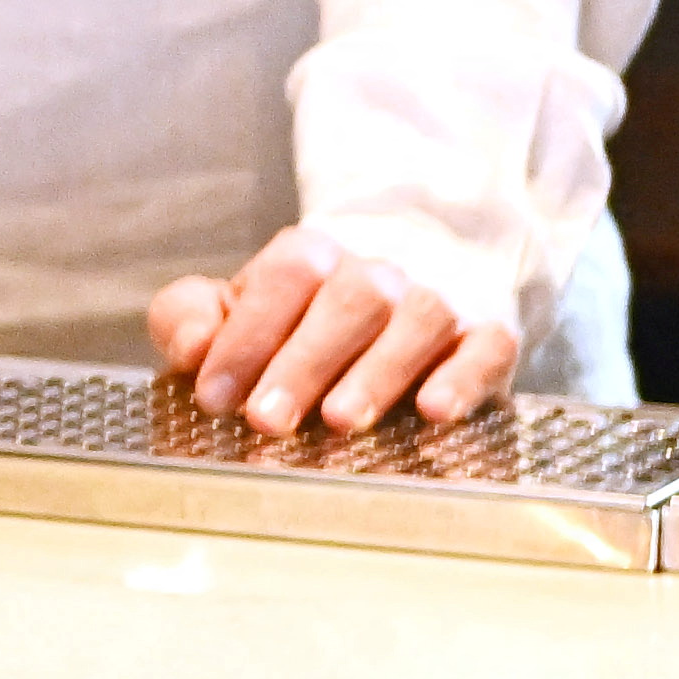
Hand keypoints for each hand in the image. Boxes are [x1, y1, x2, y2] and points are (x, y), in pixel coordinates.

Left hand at [146, 229, 512, 434]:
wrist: (407, 292)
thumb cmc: (298, 320)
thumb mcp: (231, 311)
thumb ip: (189, 319)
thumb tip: (189, 351)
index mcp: (312, 258)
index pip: (283, 279)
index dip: (246, 336)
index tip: (214, 396)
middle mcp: (378, 273)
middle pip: (347, 301)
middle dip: (303, 362)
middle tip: (267, 420)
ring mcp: (439, 302)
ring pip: (416, 320)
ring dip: (378, 372)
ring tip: (342, 421)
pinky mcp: (489, 337)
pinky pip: (485, 348)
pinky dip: (463, 378)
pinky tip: (435, 411)